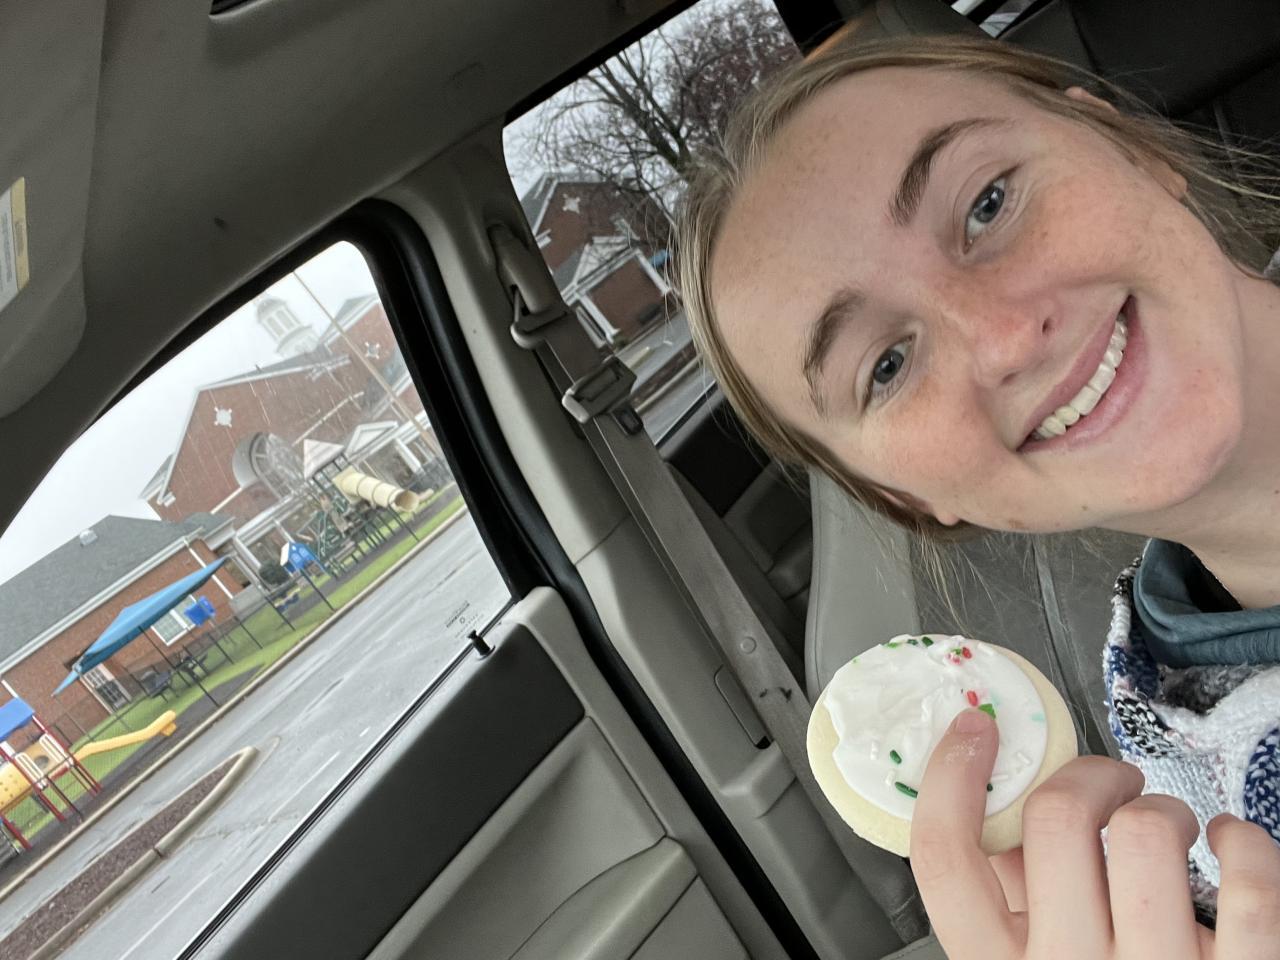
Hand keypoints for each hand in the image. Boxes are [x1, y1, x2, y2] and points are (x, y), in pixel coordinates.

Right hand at [908, 708, 1279, 958]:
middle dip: (1088, 775)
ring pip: (1147, 831)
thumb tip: (996, 798)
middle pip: (1054, 817)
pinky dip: (1243, 841)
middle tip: (1107, 787)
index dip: (951, 776)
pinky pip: (1247, 880)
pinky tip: (1230, 845)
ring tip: (1166, 827)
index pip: (944, 858)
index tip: (977, 730)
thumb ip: (1006, 893)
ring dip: (1161, 806)